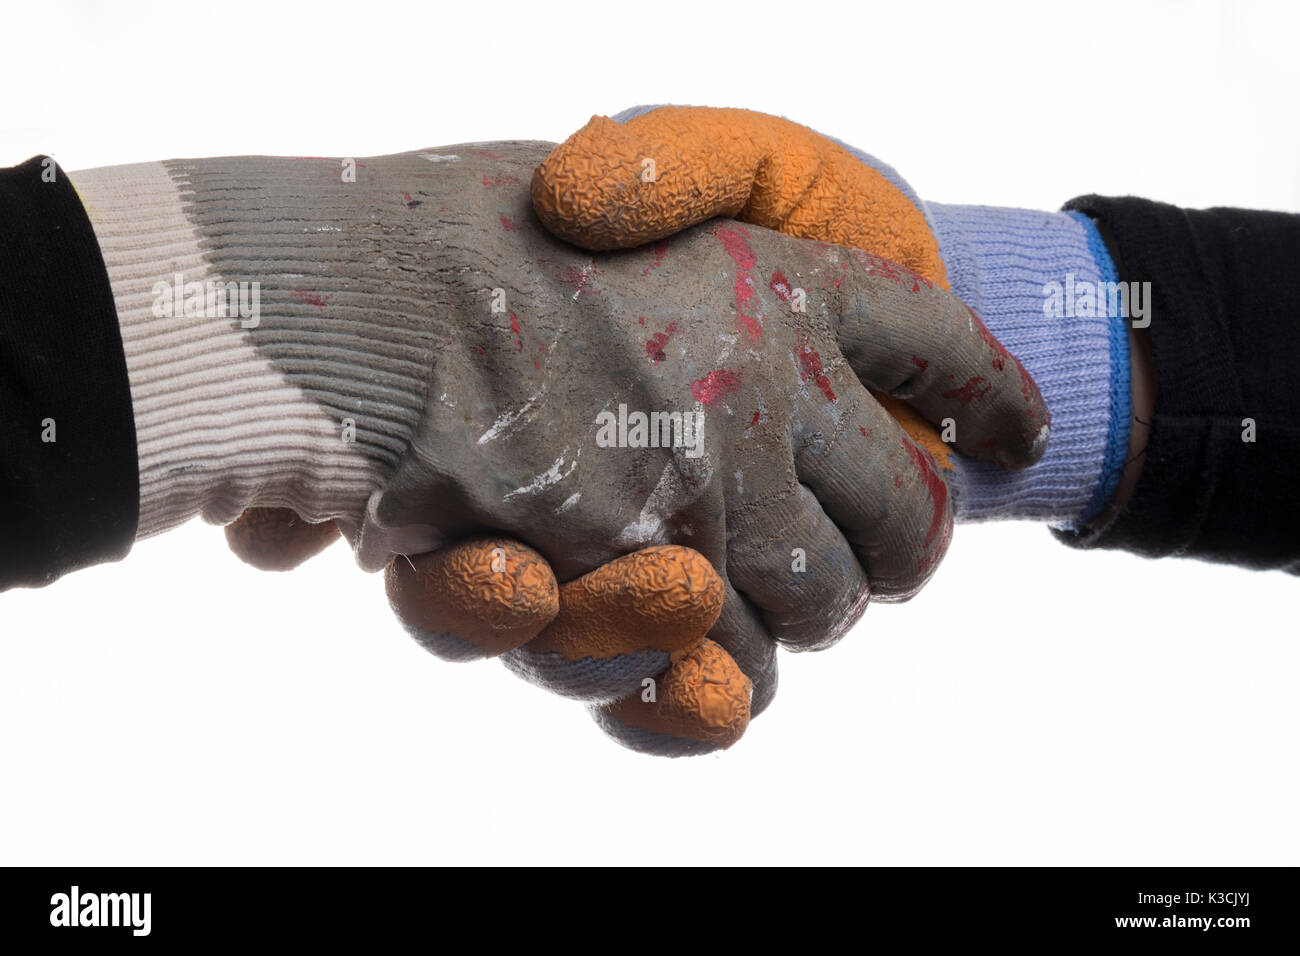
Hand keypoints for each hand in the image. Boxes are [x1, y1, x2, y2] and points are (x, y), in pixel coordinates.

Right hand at [213, 135, 1046, 756]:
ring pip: (823, 606)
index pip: (941, 345)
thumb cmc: (462, 226)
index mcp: (781, 275)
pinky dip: (721, 678)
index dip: (993, 392)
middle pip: (910, 516)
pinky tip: (695, 651)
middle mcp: (770, 382)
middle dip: (896, 546)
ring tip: (737, 580)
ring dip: (796, 613)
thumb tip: (799, 340)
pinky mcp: (638, 576)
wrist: (328, 288)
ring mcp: (711, 484)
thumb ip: (706, 247)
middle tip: (871, 546)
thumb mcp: (610, 186)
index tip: (1010, 429)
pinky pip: (736, 670)